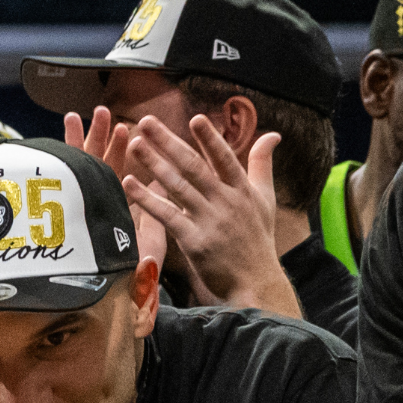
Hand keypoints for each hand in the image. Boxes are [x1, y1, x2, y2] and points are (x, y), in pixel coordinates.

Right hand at [64, 107, 164, 271]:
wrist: (107, 300)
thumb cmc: (128, 280)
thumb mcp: (148, 251)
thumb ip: (156, 228)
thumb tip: (169, 197)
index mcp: (124, 210)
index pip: (129, 175)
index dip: (129, 153)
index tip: (128, 129)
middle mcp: (102, 204)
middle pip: (105, 164)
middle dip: (105, 138)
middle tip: (104, 112)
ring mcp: (84, 202)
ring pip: (86, 165)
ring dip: (89, 138)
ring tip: (90, 113)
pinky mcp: (68, 203)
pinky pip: (68, 175)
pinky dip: (66, 153)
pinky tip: (65, 129)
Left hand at [120, 116, 293, 314]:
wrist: (257, 283)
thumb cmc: (258, 238)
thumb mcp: (266, 199)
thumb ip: (262, 164)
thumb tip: (273, 134)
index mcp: (242, 191)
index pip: (225, 159)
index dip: (211, 139)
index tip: (196, 118)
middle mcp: (226, 202)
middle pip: (194, 167)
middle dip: (168, 142)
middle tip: (146, 121)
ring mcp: (210, 222)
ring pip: (177, 186)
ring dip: (154, 163)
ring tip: (135, 144)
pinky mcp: (194, 241)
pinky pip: (167, 215)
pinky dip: (147, 198)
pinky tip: (130, 183)